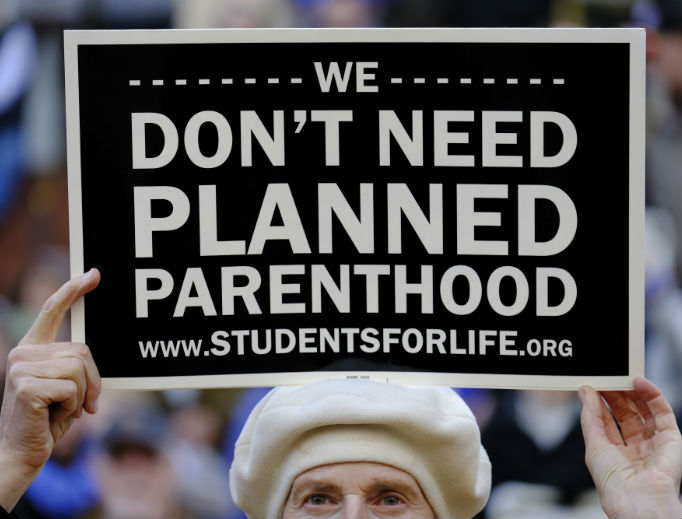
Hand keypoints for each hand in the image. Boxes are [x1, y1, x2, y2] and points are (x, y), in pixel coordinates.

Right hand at [0, 269, 100, 511]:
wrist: (21, 453)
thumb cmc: (46, 421)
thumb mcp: (64, 386)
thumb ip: (73, 364)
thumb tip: (87, 353)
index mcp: (32, 349)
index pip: (52, 310)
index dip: (73, 290)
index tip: (92, 274)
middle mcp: (23, 353)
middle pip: (82, 350)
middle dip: (92, 380)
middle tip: (85, 404)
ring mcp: (21, 367)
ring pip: (80, 369)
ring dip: (82, 396)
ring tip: (63, 410)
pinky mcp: (26, 385)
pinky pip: (73, 388)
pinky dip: (73, 406)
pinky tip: (53, 416)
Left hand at [579, 377, 681, 518]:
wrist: (638, 500)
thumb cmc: (614, 483)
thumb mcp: (594, 445)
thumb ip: (590, 417)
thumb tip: (585, 392)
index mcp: (616, 453)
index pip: (608, 421)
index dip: (600, 402)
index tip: (593, 384)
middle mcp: (636, 448)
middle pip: (626, 414)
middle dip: (616, 394)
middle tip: (607, 377)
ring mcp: (654, 443)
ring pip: (644, 410)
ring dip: (633, 392)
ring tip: (621, 376)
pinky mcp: (671, 439)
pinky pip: (662, 412)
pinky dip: (652, 395)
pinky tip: (639, 382)